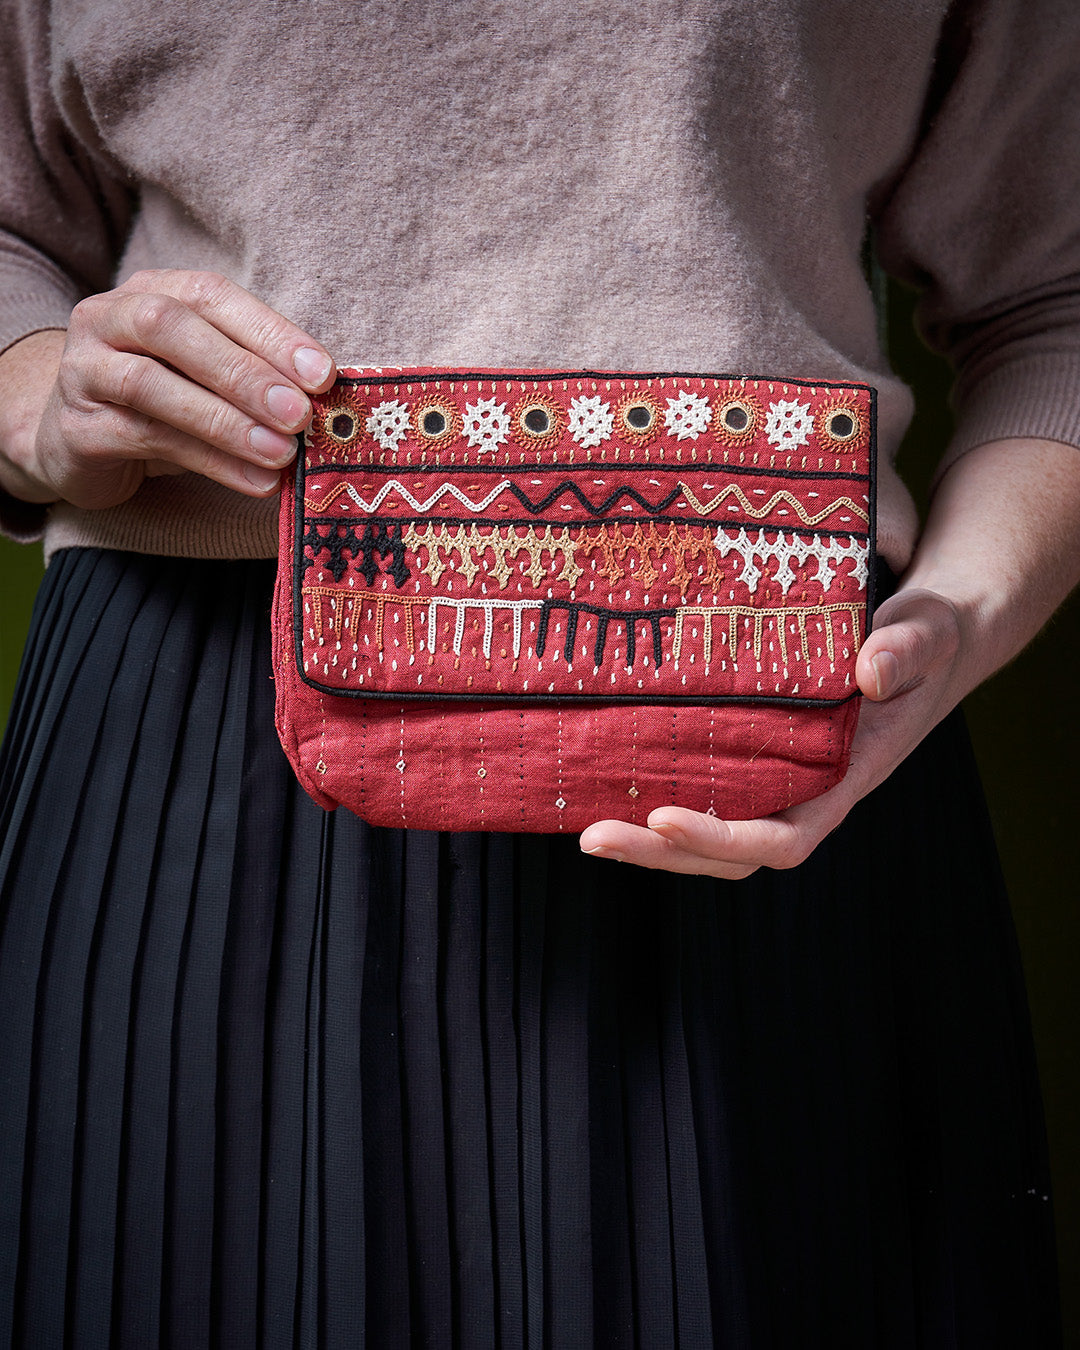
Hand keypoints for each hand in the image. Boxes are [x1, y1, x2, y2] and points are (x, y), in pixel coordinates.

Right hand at [0, 269, 336, 509]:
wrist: (72, 440)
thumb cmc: (161, 401)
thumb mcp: (207, 376)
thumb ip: (254, 375)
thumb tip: (326, 403)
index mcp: (150, 291)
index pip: (210, 295)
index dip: (269, 332)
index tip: (323, 373)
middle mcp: (107, 318)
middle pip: (170, 328)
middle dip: (244, 372)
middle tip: (299, 415)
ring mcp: (84, 371)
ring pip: (151, 386)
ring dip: (226, 422)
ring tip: (281, 454)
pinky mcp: (77, 429)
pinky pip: (145, 439)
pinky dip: (210, 462)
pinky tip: (255, 481)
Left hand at [578, 587, 969, 878]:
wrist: (922, 637)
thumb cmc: (926, 637)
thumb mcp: (927, 631)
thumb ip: (908, 649)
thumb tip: (871, 671)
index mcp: (843, 779)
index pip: (782, 837)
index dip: (724, 838)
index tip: (665, 818)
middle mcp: (804, 792)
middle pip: (728, 851)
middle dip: (661, 854)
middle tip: (593, 837)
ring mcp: (774, 778)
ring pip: (707, 832)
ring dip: (647, 840)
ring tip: (585, 831)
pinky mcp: (750, 755)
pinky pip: (702, 791)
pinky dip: (656, 798)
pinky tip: (604, 784)